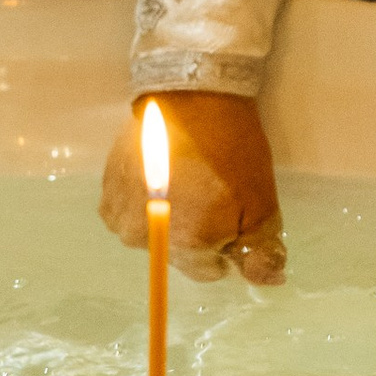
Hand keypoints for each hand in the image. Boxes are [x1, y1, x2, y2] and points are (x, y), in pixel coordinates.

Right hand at [101, 91, 284, 283]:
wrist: (190, 93)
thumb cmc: (230, 150)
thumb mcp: (261, 202)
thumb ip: (262, 251)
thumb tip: (268, 282)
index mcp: (186, 245)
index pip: (209, 270)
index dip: (225, 243)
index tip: (230, 211)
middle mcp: (145, 238)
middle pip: (177, 251)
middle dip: (195, 229)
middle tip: (209, 189)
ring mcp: (120, 214)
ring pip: (152, 230)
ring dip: (167, 214)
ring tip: (184, 177)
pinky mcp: (107, 190)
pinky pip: (130, 210)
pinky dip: (145, 197)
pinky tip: (161, 172)